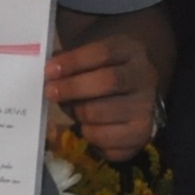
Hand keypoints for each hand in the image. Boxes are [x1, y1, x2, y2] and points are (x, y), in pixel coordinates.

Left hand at [45, 27, 158, 159]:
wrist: (136, 97)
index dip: (74, 61)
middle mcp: (145, 79)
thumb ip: (72, 62)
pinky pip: (105, 142)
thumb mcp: (94, 58)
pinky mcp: (141, 137)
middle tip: (50, 92)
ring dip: (78, 114)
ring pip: (102, 114)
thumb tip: (49, 72)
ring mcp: (146, 109)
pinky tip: (89, 127)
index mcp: (132, 52)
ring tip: (73, 111)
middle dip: (73, 88)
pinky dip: (89, 136)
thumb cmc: (106, 73)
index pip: (104, 53)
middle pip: (108, 82)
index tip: (49, 70)